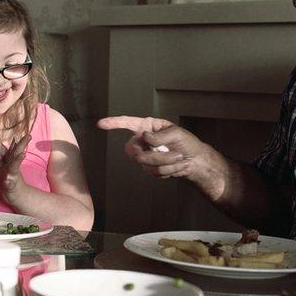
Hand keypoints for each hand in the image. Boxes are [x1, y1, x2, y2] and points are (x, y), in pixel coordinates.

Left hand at [0, 130, 30, 204]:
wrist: (17, 195)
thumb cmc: (9, 177)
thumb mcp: (2, 163)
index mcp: (9, 160)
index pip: (6, 148)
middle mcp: (12, 165)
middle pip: (16, 153)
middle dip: (22, 145)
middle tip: (28, 136)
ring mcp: (13, 175)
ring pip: (15, 167)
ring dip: (18, 160)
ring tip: (22, 155)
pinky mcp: (11, 186)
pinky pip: (10, 184)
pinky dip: (9, 182)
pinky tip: (7, 181)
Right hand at [96, 115, 210, 180]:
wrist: (195, 161)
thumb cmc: (187, 142)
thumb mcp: (177, 133)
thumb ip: (160, 135)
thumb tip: (145, 137)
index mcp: (147, 126)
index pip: (127, 123)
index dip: (113, 123)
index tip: (101, 124)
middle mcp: (142, 140)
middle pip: (133, 151)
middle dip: (156, 156)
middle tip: (176, 154)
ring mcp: (144, 155)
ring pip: (146, 164)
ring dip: (167, 163)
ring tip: (180, 158)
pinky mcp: (149, 168)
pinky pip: (153, 172)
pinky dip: (168, 170)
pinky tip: (176, 166)